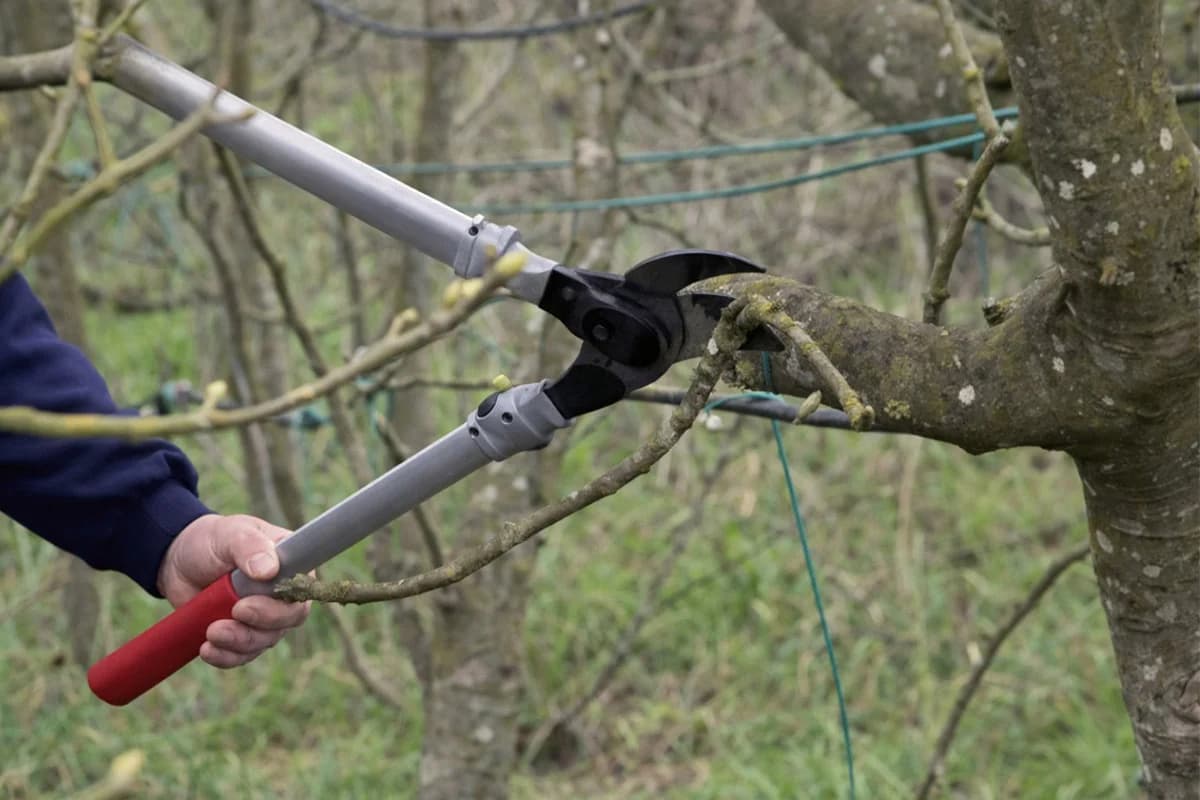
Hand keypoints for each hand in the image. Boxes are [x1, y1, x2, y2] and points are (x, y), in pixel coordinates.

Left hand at [156, 514, 310, 668]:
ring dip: (238, 642)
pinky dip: (226, 656)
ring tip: (211, 632)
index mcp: (291, 566)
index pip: (302, 592)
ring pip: (264, 641)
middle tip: (233, 613)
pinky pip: (242, 655)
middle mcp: (283, 594)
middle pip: (287, 621)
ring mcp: (263, 617)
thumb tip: (269, 570)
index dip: (283, 605)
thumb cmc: (212, 540)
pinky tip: (207, 649)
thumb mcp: (231, 534)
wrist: (178, 561)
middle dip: (259, 625)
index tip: (249, 604)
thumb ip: (250, 547)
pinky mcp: (242, 634)